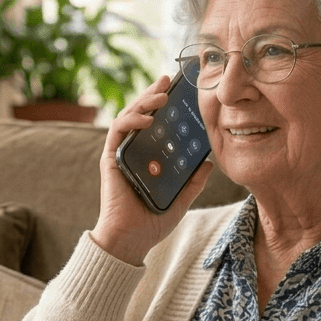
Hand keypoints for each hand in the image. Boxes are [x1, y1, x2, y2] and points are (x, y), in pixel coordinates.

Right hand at [90, 76, 214, 265]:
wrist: (130, 240)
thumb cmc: (152, 223)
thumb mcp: (181, 200)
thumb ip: (193, 182)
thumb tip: (209, 163)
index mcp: (149, 158)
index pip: (156, 125)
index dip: (165, 106)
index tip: (179, 91)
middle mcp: (134, 152)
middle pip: (142, 115)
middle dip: (153, 95)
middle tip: (168, 80)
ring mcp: (121, 154)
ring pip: (129, 117)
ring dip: (143, 101)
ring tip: (161, 93)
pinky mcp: (111, 159)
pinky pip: (118, 132)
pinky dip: (132, 121)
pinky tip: (148, 118)